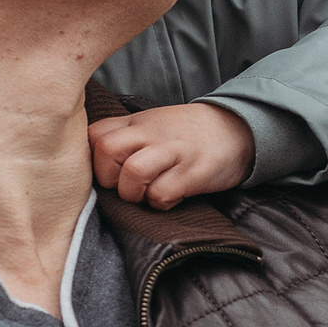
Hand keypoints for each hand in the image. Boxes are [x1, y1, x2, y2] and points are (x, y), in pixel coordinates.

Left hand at [88, 103, 255, 209]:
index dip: (94, 159)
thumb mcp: (151, 125)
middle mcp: (150, 133)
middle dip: (109, 177)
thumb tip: (92, 166)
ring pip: (132, 173)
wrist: (234, 130)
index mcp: (135, 123)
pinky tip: (172, 196)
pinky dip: (161, 203)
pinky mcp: (192, 172)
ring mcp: (172, 151)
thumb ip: (122, 137)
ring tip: (147, 194)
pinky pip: (162, 195)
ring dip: (134, 193)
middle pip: (106, 150)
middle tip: (124, 186)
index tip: (109, 171)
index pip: (94, 135)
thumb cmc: (185, 135)